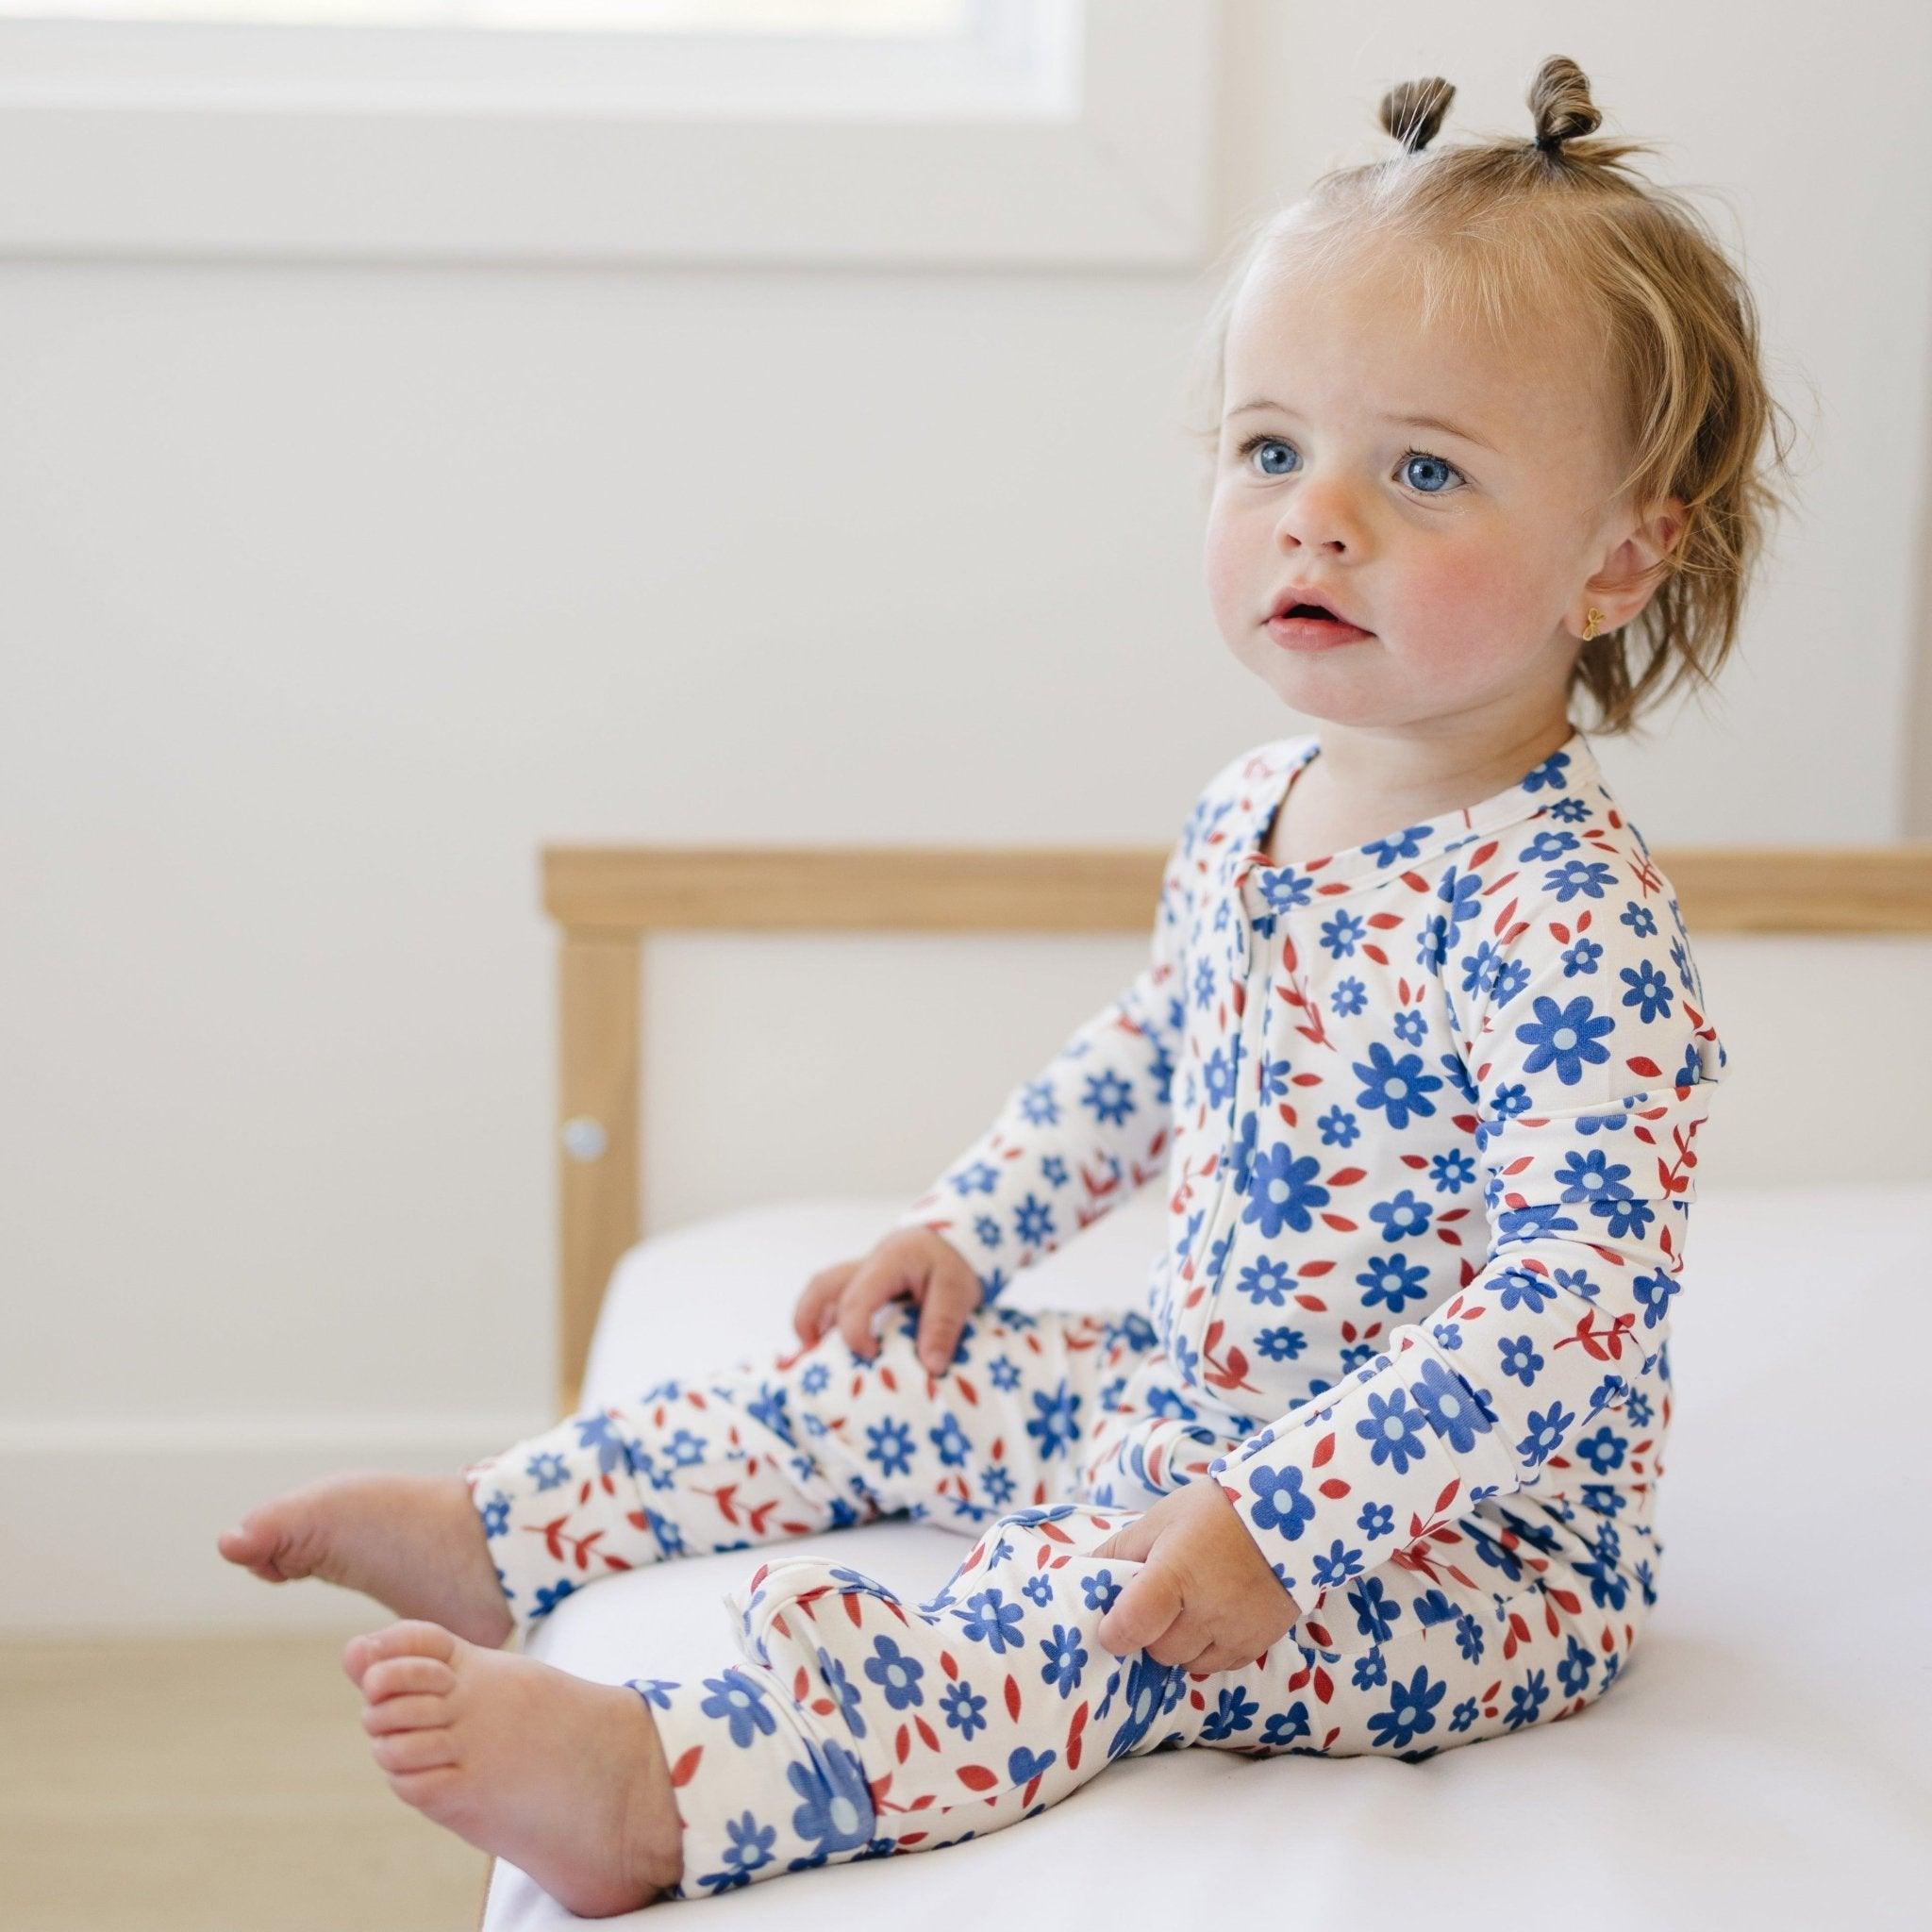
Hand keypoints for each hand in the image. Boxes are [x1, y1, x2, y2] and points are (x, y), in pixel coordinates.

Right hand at [792, 1228, 984, 1376]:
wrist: (954, 1241)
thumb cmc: (953, 1263)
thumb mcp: (959, 1290)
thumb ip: (944, 1324)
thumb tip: (931, 1366)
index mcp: (889, 1262)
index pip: (857, 1297)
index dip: (855, 1331)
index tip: (870, 1355)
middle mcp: (867, 1265)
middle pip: (823, 1285)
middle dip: (809, 1321)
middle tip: (811, 1356)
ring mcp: (862, 1274)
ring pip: (822, 1289)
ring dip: (812, 1320)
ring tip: (813, 1356)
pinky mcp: (864, 1286)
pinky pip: (835, 1299)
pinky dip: (828, 1322)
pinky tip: (833, 1350)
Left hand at [1091, 1479, 1300, 1672]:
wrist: (1292, 1510)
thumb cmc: (1215, 1510)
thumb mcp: (1160, 1519)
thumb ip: (1119, 1550)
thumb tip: (1078, 1571)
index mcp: (1173, 1574)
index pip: (1130, 1626)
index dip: (1113, 1631)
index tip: (1112, 1622)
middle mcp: (1206, 1610)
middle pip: (1159, 1651)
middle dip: (1151, 1633)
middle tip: (1159, 1603)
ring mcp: (1235, 1630)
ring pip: (1189, 1664)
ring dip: (1182, 1644)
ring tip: (1190, 1607)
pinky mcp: (1260, 1641)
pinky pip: (1221, 1665)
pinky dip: (1211, 1649)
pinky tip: (1215, 1616)